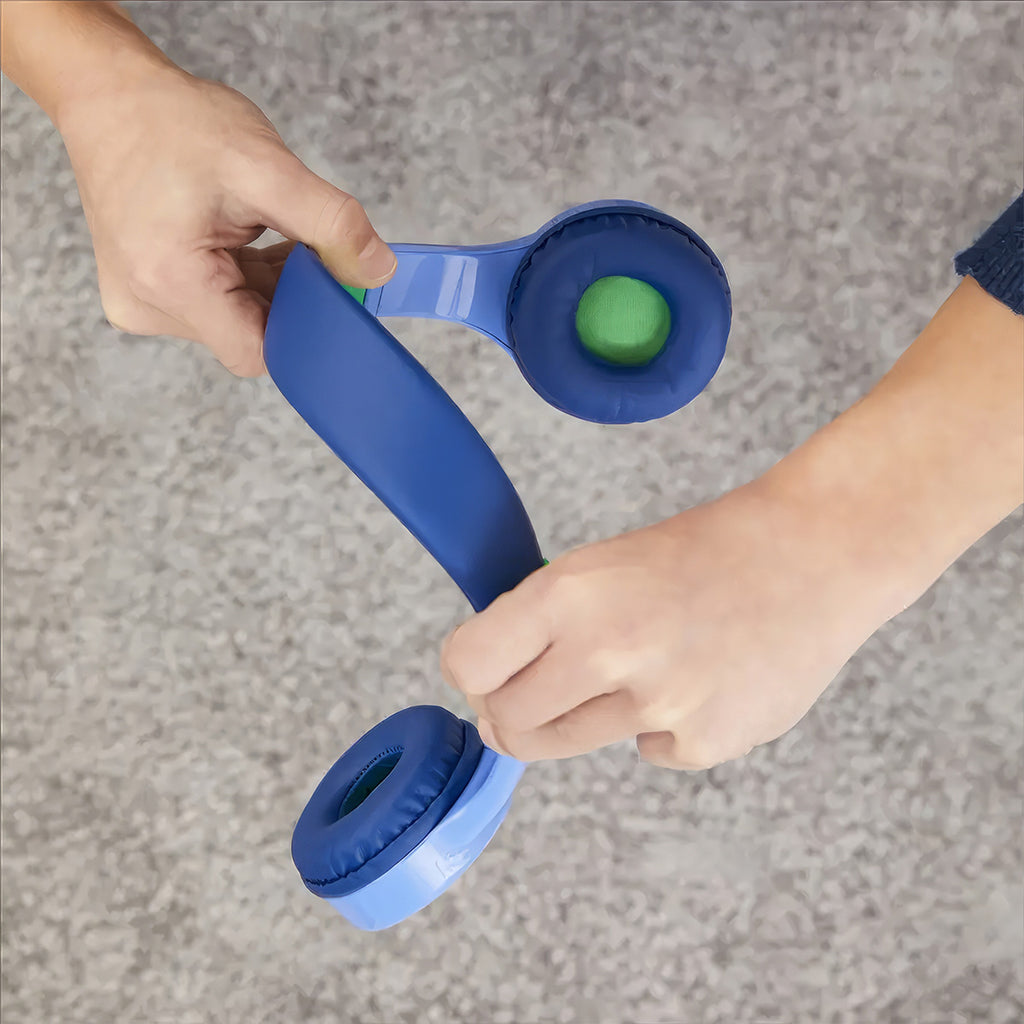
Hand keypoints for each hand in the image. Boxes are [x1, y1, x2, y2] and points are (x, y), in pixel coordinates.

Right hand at [58, 65, 395, 375]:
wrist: (107, 94)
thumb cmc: (174, 122)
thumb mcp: (267, 166)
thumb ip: (331, 223)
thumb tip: (378, 271)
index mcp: (168, 282)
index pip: (258, 350)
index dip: (306, 327)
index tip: (332, 288)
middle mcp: (148, 307)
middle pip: (251, 335)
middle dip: (292, 297)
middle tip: (302, 241)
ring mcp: (144, 304)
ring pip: (239, 321)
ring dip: (270, 285)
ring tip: (262, 228)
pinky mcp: (149, 294)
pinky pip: (220, 306)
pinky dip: (247, 278)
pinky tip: (248, 238)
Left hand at [440, 479, 890, 768]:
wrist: (813, 555)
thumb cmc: (704, 551)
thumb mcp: (603, 565)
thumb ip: (544, 625)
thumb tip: (490, 691)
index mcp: (571, 593)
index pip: (469, 664)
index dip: (474, 670)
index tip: (490, 671)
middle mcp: (607, 652)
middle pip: (508, 724)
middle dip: (513, 710)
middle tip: (547, 684)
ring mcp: (658, 705)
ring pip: (566, 744)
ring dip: (582, 715)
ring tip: (633, 667)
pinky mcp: (703, 743)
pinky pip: (646, 750)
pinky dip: (659, 725)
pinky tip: (697, 678)